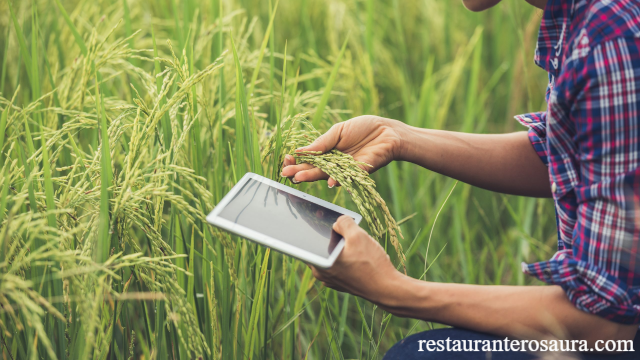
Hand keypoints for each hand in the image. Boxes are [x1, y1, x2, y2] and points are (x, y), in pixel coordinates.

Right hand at [281, 115, 405, 186]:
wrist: (388, 131)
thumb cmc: (364, 128)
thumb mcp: (338, 131)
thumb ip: (322, 142)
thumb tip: (299, 150)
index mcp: (327, 151)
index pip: (308, 159)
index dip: (297, 160)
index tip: (287, 159)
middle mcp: (334, 163)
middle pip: (313, 169)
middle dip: (299, 171)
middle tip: (286, 173)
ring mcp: (346, 170)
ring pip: (326, 175)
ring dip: (312, 177)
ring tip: (299, 177)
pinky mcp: (359, 173)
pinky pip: (347, 178)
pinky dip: (338, 179)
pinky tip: (329, 181)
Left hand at [309, 215, 403, 307]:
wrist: (387, 288)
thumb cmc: (371, 264)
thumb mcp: (358, 236)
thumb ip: (344, 223)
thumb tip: (337, 221)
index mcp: (319, 262)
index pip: (307, 240)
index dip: (312, 226)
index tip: (318, 216)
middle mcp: (321, 273)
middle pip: (321, 246)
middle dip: (331, 235)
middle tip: (343, 226)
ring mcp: (331, 279)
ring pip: (332, 255)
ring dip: (341, 246)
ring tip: (356, 241)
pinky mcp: (341, 282)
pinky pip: (340, 264)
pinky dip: (346, 256)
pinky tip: (360, 253)